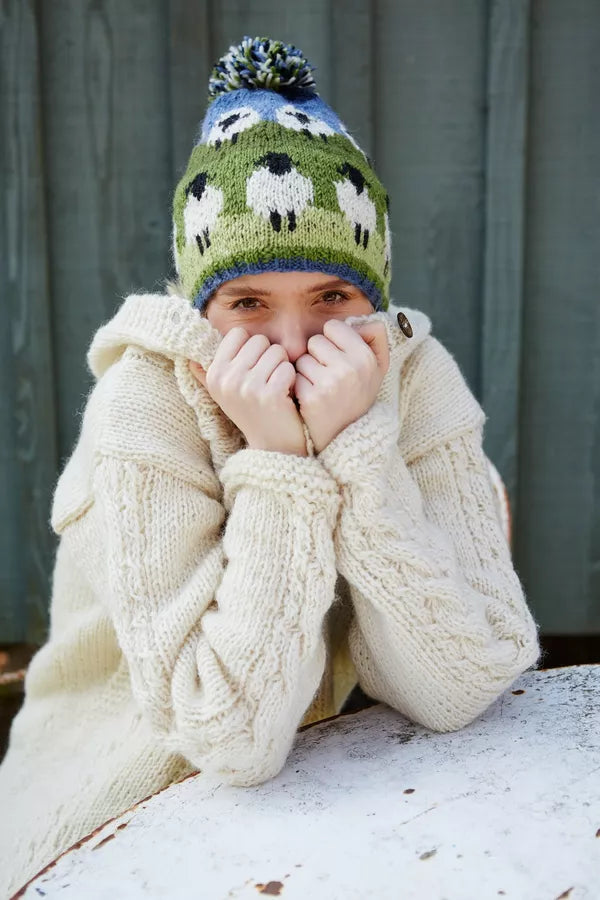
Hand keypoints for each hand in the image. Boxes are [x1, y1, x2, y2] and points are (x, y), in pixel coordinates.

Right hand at [189, 327, 307, 455]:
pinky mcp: (270, 396)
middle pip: (259, 340)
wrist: (271, 445)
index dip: (251, 347)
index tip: (253, 367)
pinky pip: (287, 368)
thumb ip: (207, 375)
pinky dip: (291, 379)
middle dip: (269, 356)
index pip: (238, 334)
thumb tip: (188, 358)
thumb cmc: (250, 412)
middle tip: (267, 380)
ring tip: (275, 387)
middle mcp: (227, 379)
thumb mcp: (223, 394)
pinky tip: (286, 395)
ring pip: (277, 351)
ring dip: (282, 367)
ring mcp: (248, 388)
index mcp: (214, 374)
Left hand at [294, 319, 388, 452]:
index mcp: (366, 357)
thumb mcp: (376, 366)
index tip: (338, 357)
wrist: (346, 434)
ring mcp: (330, 384)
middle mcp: (350, 369)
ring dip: (307, 371)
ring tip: (321, 387)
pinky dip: (299, 385)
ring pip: (302, 358)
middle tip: (329, 375)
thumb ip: (375, 337)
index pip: (333, 326)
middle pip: (315, 341)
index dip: (332, 340)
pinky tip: (311, 398)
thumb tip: (361, 320)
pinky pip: (293, 376)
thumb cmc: (358, 392)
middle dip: (318, 355)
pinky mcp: (311, 398)